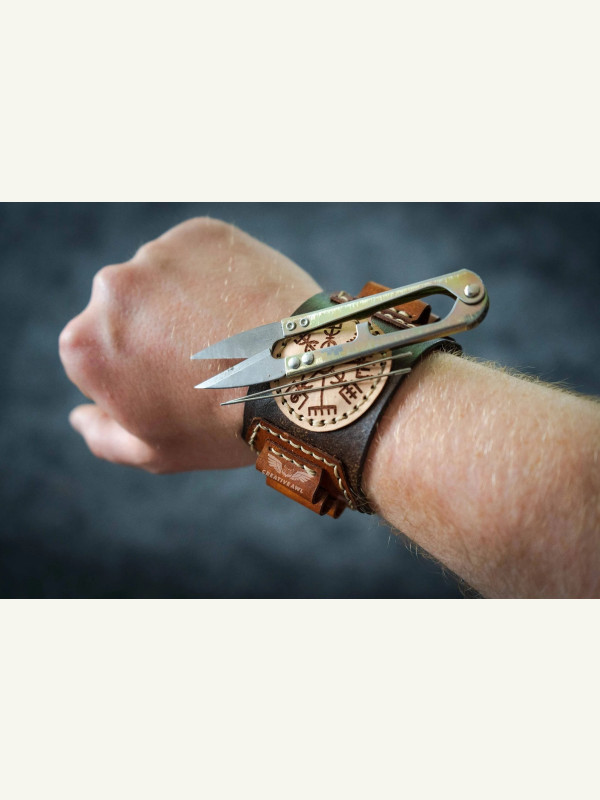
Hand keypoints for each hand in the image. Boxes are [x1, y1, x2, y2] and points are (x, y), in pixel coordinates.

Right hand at [59, 217, 320, 471]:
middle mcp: (110, 289)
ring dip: (185, 301)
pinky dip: (217, 276)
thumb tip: (79, 416)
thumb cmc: (224, 422)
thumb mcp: (153, 453)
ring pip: (163, 280)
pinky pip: (201, 256)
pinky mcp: (202, 233)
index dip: (134, 374)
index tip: (173, 386)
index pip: (95, 355)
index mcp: (84, 344)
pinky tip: (244, 307)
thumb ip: (102, 435)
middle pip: (125, 312)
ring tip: (231, 335)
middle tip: (205, 362)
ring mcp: (157, 254)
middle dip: (154, 332)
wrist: (300, 376)